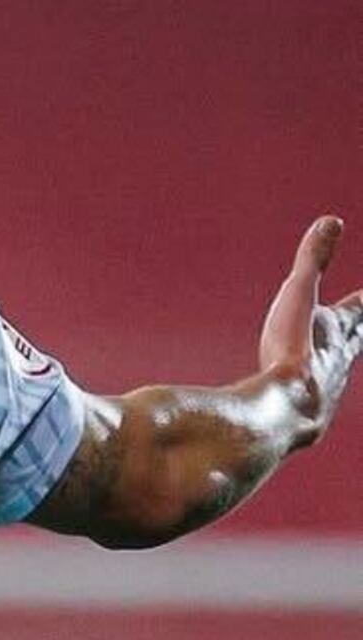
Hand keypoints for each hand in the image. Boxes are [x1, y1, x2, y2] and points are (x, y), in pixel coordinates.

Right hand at [257, 216, 362, 436]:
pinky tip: (306, 407)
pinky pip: (313, 403)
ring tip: (334, 365)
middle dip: (358, 331)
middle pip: (355, 341)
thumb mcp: (299, 298)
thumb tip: (331, 221)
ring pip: (336, 374)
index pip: (359, 309)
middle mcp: (340, 362)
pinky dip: (310, 397)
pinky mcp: (311, 418)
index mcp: (340, 331)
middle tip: (361, 325)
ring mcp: (328, 391)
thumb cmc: (292, 352)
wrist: (285, 413)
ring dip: (335, 366)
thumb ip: (313, 261)